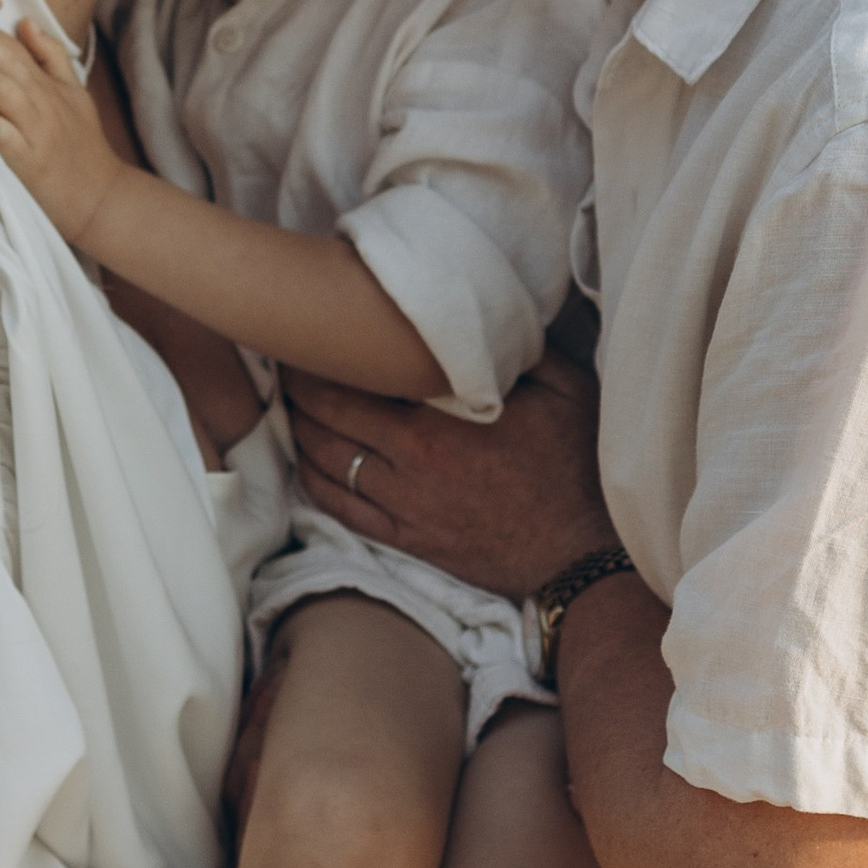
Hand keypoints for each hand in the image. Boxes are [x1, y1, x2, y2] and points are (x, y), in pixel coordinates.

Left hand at [0, 0, 123, 248]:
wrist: (101, 198)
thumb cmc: (83, 145)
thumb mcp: (75, 93)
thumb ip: (49, 56)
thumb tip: (24, 21)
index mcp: (48, 83)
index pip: (10, 45)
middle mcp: (42, 100)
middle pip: (2, 58)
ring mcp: (36, 130)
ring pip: (0, 90)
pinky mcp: (29, 162)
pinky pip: (1, 134)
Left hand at [283, 347, 614, 600]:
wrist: (580, 555)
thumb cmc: (575, 468)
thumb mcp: (566, 390)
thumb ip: (520, 349)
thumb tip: (489, 312)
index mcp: (441, 425)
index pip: (354, 382)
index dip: (322, 357)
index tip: (310, 334)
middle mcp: (411, 467)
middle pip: (326, 418)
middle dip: (299, 385)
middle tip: (287, 359)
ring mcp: (404, 509)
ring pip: (325, 463)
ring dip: (299, 430)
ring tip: (290, 403)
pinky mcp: (407, 541)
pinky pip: (340, 509)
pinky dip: (313, 480)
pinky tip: (306, 460)